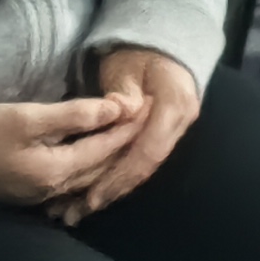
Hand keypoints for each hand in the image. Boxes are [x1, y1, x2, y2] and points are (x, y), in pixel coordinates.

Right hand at [0, 92, 142, 210]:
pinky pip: (73, 184)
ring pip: (89, 178)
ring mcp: (39, 196)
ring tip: (130, 133)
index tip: (150, 106)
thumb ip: (75, 114)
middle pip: (102, 168)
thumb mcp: (30, 117)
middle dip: (126, 143)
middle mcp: (51, 191)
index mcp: (54, 172)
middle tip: (147, 119)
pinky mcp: (29, 193)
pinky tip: (99, 156)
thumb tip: (117, 108)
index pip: (106, 149)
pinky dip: (91, 169)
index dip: (130, 127)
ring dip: (111, 156)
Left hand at [46, 46, 200, 224]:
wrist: (163, 47)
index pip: (148, 150)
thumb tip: (117, 111)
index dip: (120, 176)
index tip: (92, 197)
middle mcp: (182, 123)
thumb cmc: (140, 55)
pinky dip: (118, 179)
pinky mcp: (166, 137)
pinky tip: (94, 194)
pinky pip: (142, 162)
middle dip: (113, 191)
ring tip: (78, 211)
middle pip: (146, 166)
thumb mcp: (127, 68)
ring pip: (144, 169)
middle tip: (77, 212)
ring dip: (113, 191)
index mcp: (175, 105)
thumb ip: (123, 93)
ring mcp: (177, 131)